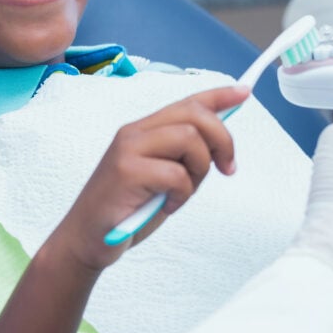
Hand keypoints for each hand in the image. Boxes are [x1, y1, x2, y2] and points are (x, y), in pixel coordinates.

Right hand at [46, 85, 247, 274]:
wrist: (87, 239)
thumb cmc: (126, 210)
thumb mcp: (162, 178)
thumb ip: (184, 158)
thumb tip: (220, 143)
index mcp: (144, 130)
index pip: (187, 102)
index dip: (219, 95)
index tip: (244, 93)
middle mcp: (135, 132)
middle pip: (194, 114)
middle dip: (222, 140)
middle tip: (226, 168)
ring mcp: (128, 149)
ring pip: (189, 138)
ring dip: (199, 169)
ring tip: (183, 192)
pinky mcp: (126, 172)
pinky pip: (176, 174)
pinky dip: (181, 194)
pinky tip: (167, 206)